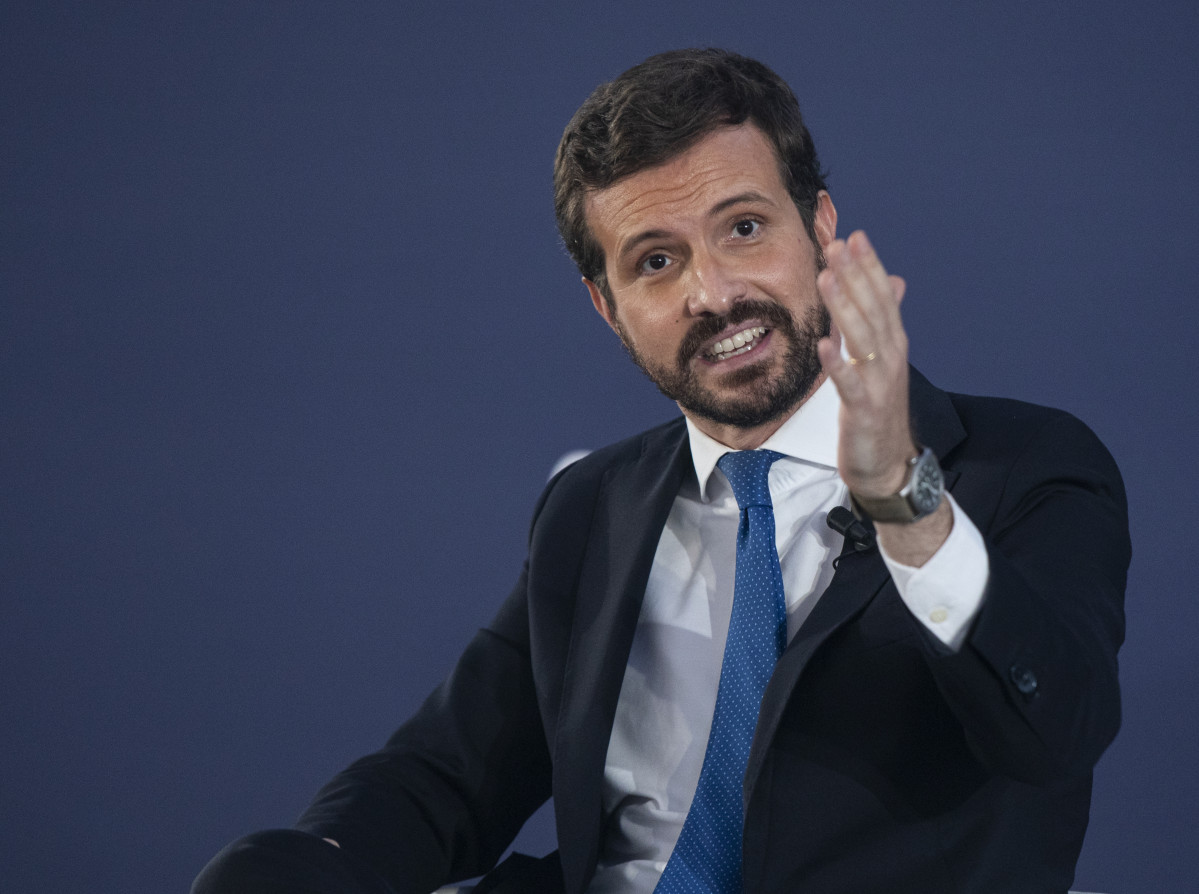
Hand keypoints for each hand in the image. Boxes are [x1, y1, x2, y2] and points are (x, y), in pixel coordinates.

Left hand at [815, 231, 915, 497]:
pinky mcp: (864, 410)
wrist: (888, 464)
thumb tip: (894, 281)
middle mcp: (890, 358)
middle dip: (855, 276)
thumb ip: (881, 322)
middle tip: (838, 244)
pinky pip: (849, 384)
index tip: (855, 237)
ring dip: (845, 307)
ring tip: (827, 278)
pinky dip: (838, 364)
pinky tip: (823, 344)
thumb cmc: (878, 411)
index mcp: (892, 344)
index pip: (882, 297)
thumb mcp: (881, 361)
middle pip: (873, 309)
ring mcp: (879, 383)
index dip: (869, 267)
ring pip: (862, 338)